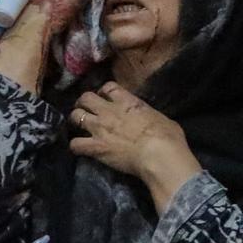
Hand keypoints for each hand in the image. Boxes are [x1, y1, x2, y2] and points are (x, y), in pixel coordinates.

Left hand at [68, 83, 201, 209]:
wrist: (159, 154)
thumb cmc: (167, 136)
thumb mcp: (160, 117)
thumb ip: (148, 114)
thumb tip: (148, 118)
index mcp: (127, 101)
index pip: (108, 87)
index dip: (103, 92)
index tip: (104, 98)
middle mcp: (109, 110)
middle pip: (86, 97)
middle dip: (83, 103)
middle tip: (85, 110)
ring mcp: (99, 128)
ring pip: (75, 116)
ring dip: (75, 120)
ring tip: (78, 127)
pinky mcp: (95, 147)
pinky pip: (75, 144)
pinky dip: (75, 146)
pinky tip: (79, 149)